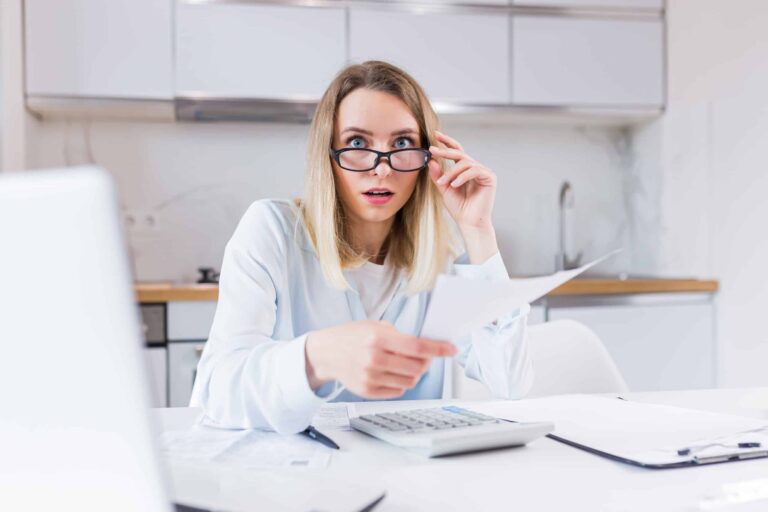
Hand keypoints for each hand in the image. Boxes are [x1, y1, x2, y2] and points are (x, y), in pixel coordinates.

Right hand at [305, 320, 456, 398]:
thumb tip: (428, 347)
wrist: (326, 353)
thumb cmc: (353, 336)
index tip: (452, 349)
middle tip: (425, 357)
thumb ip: (400, 337)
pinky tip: (392, 372)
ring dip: (415, 373)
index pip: (418, 346)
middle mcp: (374, 359)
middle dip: (427, 362)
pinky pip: (398, 391)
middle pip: (418, 367)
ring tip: (405, 364)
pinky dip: (402, 382)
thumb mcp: (376, 326)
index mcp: (378, 338)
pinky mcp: (368, 391)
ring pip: (411, 381)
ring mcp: (370, 377)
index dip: (439, 349)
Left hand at [428, 131, 496, 231]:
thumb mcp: (444, 188)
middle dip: (445, 152)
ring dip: (451, 172)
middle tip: (432, 150)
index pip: (456, 151)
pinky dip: (462, 177)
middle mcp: (474, 168)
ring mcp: (483, 171)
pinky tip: (455, 185)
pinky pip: (474, 170)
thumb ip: (438, 175)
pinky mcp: (489, 177)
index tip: (435, 135)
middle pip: (460, 153)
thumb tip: (431, 161)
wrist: (469, 222)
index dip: (447, 142)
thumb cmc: (459, 207)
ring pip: (464, 163)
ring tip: (443, 184)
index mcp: (464, 169)